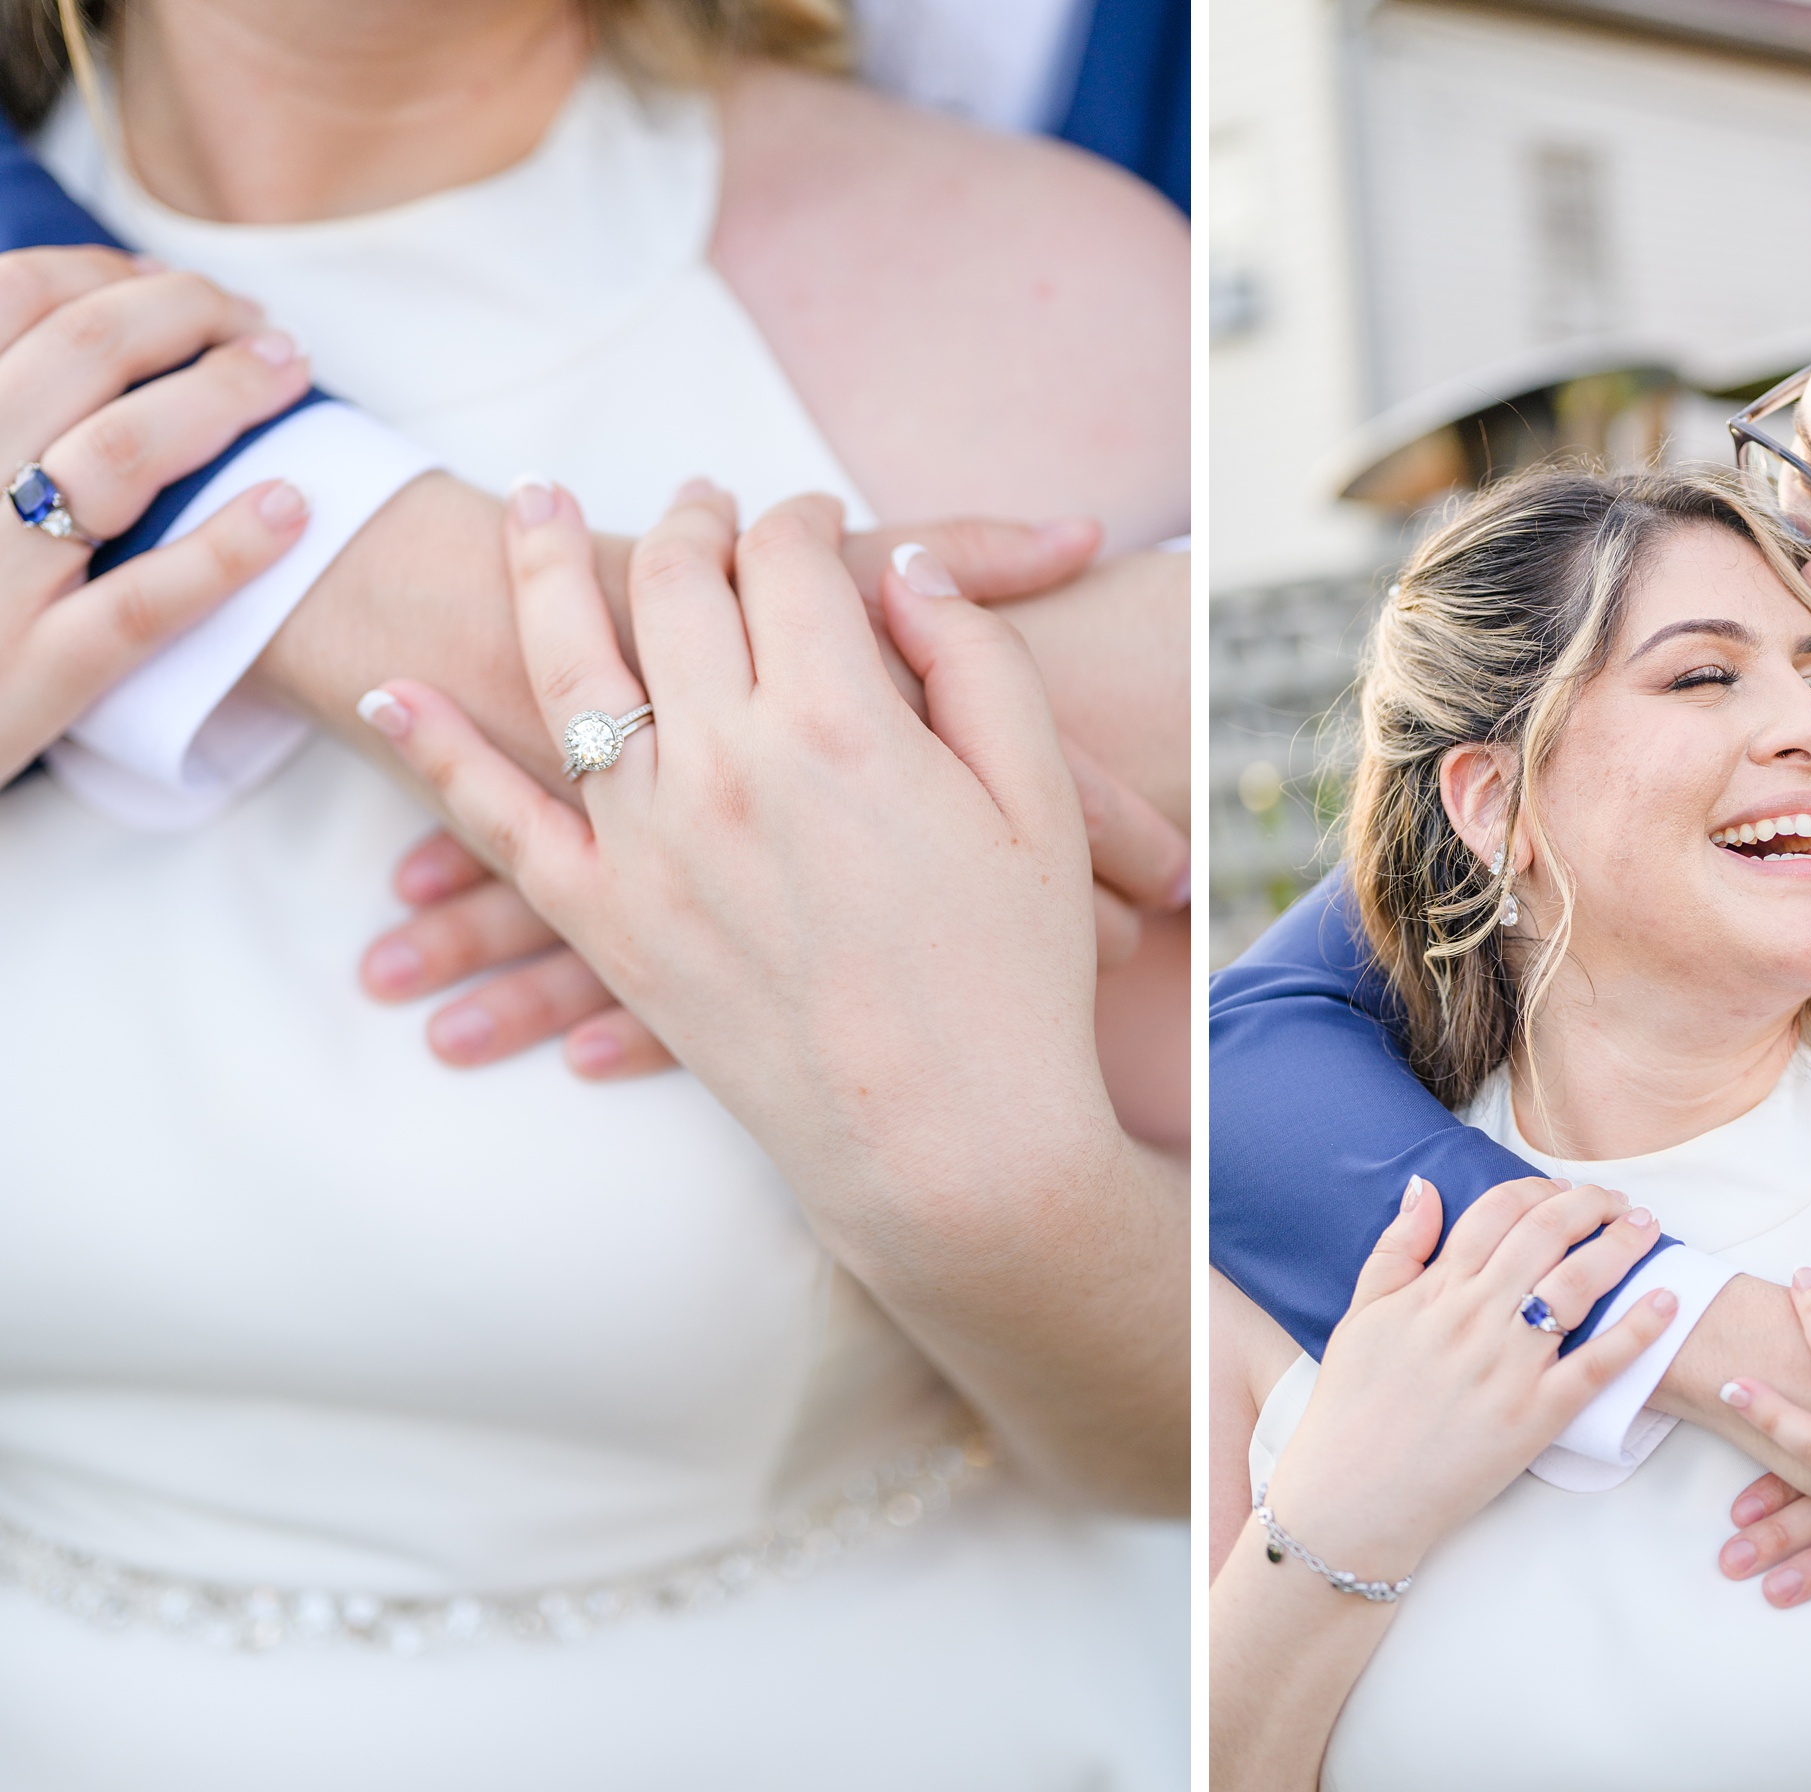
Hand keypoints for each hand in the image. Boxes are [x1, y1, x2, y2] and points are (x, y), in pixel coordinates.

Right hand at [0, 246, 312, 779]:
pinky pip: (140, 603)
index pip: (13, 294)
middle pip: (83, 352)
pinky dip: (225, 550)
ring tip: (288, 377)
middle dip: (192, 317)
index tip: (178, 290)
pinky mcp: (31, 678)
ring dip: (223, 398)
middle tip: (262, 327)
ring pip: (118, 454)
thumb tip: (69, 312)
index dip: (112, 278)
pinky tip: (290, 508)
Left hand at [359, 480, 1188, 1500]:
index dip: (805, 520)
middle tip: (703, 501)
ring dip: (544, 572)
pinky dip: (436, 754)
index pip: (793, 560)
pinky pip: (501, 824)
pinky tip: (392, 694)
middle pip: (677, 590)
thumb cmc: (1016, 974)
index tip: (814, 522)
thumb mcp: (1039, 796)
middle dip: (693, 524)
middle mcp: (725, 765)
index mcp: (842, 719)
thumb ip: (977, 660)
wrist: (952, 1145)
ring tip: (536, 510)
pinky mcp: (611, 926)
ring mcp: (652, 845)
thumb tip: (907, 573)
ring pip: (568, 671)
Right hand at [1261, 1176, 1676, 1581]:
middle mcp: (1477, 1318)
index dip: (1537, 1188)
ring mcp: (1511, 1366)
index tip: (1559, 1191)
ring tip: (1646, 1228)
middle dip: (1590, 1204)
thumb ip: (1396, 1248)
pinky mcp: (1537, 1415)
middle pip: (1547, 1234)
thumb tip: (1423, 1188)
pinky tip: (1665, 1302)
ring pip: (1579, 1285)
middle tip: (1615, 1201)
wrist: (1354, 1494)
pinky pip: (1598, 1363)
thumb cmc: (1352, 1408)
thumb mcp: (1360, 1315)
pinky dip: (1638, 1329)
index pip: (1498, 1211)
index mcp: (1436, 1291)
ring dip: (1621, 1246)